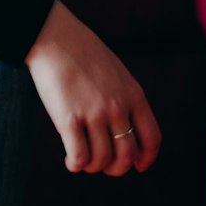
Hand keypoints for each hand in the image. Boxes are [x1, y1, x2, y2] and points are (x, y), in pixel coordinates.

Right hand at [24, 0, 160, 174]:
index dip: (146, 158)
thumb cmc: (81, 52)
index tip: (139, 166)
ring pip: (101, 160)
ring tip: (83, 160)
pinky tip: (70, 161)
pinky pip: (79, 156)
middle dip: (116, 168)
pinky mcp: (68, 120)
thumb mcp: (115, 72)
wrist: (54, 37)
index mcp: (133, 95)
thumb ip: (123, 97)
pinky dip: (76, 164)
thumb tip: (122, 126)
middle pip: (126, 155)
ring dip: (93, 166)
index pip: (151, 138)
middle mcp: (118, 108)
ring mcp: (94, 114)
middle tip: (104, 166)